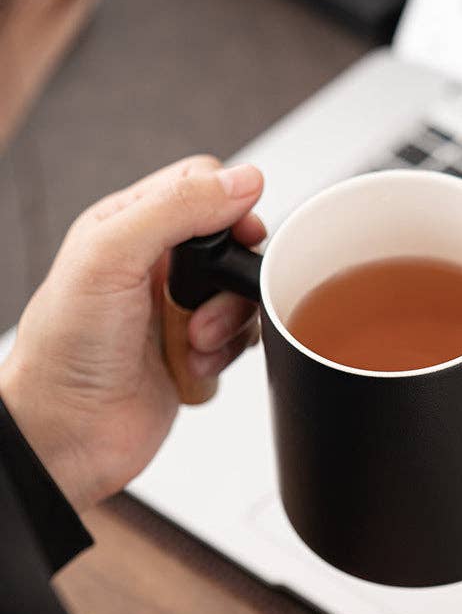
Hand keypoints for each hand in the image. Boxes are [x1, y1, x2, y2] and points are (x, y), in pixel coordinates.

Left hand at [0, 155, 264, 511]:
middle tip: (201, 303)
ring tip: (190, 342)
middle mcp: (155, 267)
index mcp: (129, 226)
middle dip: (231, 280)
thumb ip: (177, 207)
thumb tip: (243, 180)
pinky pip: (237, 348)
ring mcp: (177, 313)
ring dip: (226, 326)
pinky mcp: (193, 357)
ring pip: (241, 300)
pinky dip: (220, 361)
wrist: (67, 433)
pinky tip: (188, 368)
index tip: (237, 235)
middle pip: (233, 247)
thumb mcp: (112, 256)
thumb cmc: (65, 349)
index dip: (230, 205)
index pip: (201, 186)